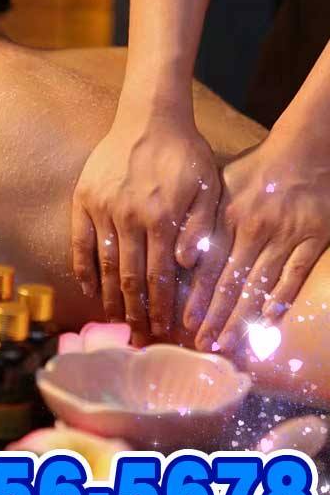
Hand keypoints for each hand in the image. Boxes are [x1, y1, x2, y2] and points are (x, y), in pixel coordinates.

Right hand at [72, 106, 220, 339]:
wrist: (149, 117)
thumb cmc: (183, 153)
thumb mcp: (207, 186)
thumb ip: (199, 227)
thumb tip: (185, 265)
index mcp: (162, 219)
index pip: (159, 276)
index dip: (159, 307)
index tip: (161, 329)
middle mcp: (130, 218)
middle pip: (130, 277)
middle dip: (134, 311)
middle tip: (137, 334)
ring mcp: (102, 209)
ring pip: (105, 264)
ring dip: (109, 296)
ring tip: (114, 319)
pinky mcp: (83, 200)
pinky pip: (79, 242)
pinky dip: (83, 268)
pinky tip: (88, 288)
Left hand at [185, 128, 329, 352]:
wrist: (306, 150)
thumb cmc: (258, 166)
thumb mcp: (223, 182)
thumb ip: (203, 215)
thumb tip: (181, 251)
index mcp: (229, 217)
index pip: (209, 264)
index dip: (197, 295)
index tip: (186, 321)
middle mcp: (255, 230)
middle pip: (231, 281)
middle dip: (215, 316)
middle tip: (204, 344)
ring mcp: (286, 236)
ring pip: (260, 284)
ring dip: (242, 316)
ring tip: (228, 342)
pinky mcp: (314, 240)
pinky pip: (295, 274)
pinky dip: (282, 298)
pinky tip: (268, 320)